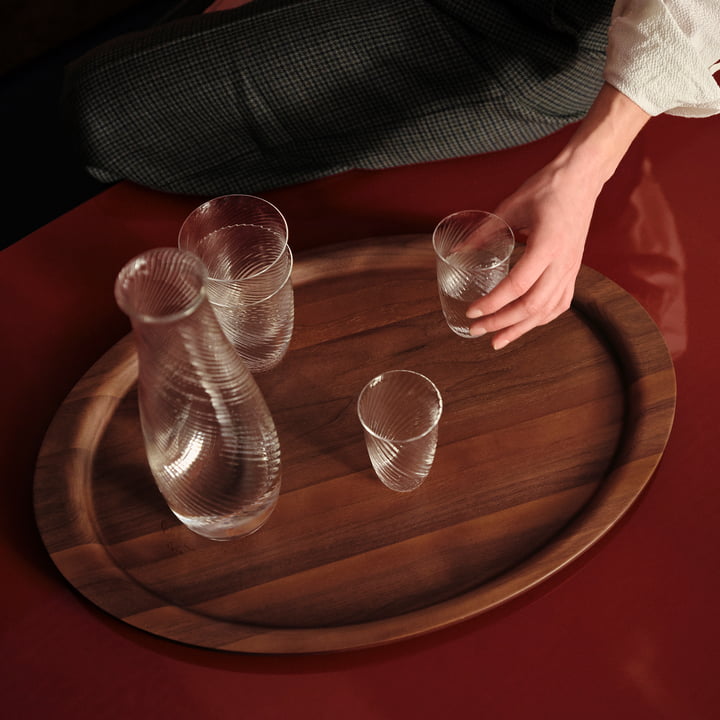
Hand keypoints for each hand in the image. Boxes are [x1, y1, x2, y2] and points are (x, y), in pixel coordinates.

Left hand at [465, 83, 650, 349]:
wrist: (583, 178)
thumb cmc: (548, 188)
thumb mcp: (511, 206)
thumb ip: (484, 232)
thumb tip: (457, 252)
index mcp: (547, 245)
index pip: (517, 285)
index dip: (493, 303)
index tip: (472, 311)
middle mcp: (562, 263)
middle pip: (532, 306)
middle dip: (502, 323)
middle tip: (476, 330)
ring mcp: (571, 269)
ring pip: (547, 311)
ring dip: (520, 329)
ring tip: (497, 341)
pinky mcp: (574, 270)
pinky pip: (560, 304)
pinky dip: (541, 319)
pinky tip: (525, 326)